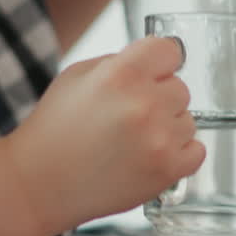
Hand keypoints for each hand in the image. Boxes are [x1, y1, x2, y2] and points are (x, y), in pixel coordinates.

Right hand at [6, 37, 204, 233]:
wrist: (39, 184)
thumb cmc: (55, 129)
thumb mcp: (76, 76)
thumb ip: (120, 63)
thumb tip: (156, 62)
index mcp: (121, 74)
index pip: (168, 50)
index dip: (157, 62)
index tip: (151, 73)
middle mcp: (144, 104)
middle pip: (180, 87)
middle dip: (158, 98)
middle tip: (128, 117)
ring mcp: (159, 140)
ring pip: (188, 120)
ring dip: (167, 128)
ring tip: (132, 141)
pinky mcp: (167, 171)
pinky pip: (196, 151)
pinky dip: (178, 154)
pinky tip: (148, 156)